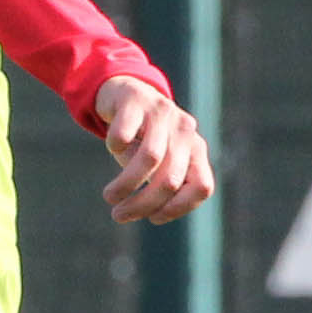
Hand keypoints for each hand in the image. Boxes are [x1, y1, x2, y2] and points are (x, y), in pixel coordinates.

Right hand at [93, 77, 214, 226]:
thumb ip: (164, 185)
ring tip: (109, 197)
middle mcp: (186, 131)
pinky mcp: (136, 100)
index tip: (153, 218)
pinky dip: (115, 146)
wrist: (125, 93)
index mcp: (196, 150)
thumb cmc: (143, 138)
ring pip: (150, 159)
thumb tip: (154, 212)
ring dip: (125, 185)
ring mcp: (163, 112)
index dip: (179, 208)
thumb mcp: (160, 163)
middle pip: (170, 180)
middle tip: (119, 215)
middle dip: (142, 204)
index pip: (202, 187)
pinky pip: (125, 134)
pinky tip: (112, 148)